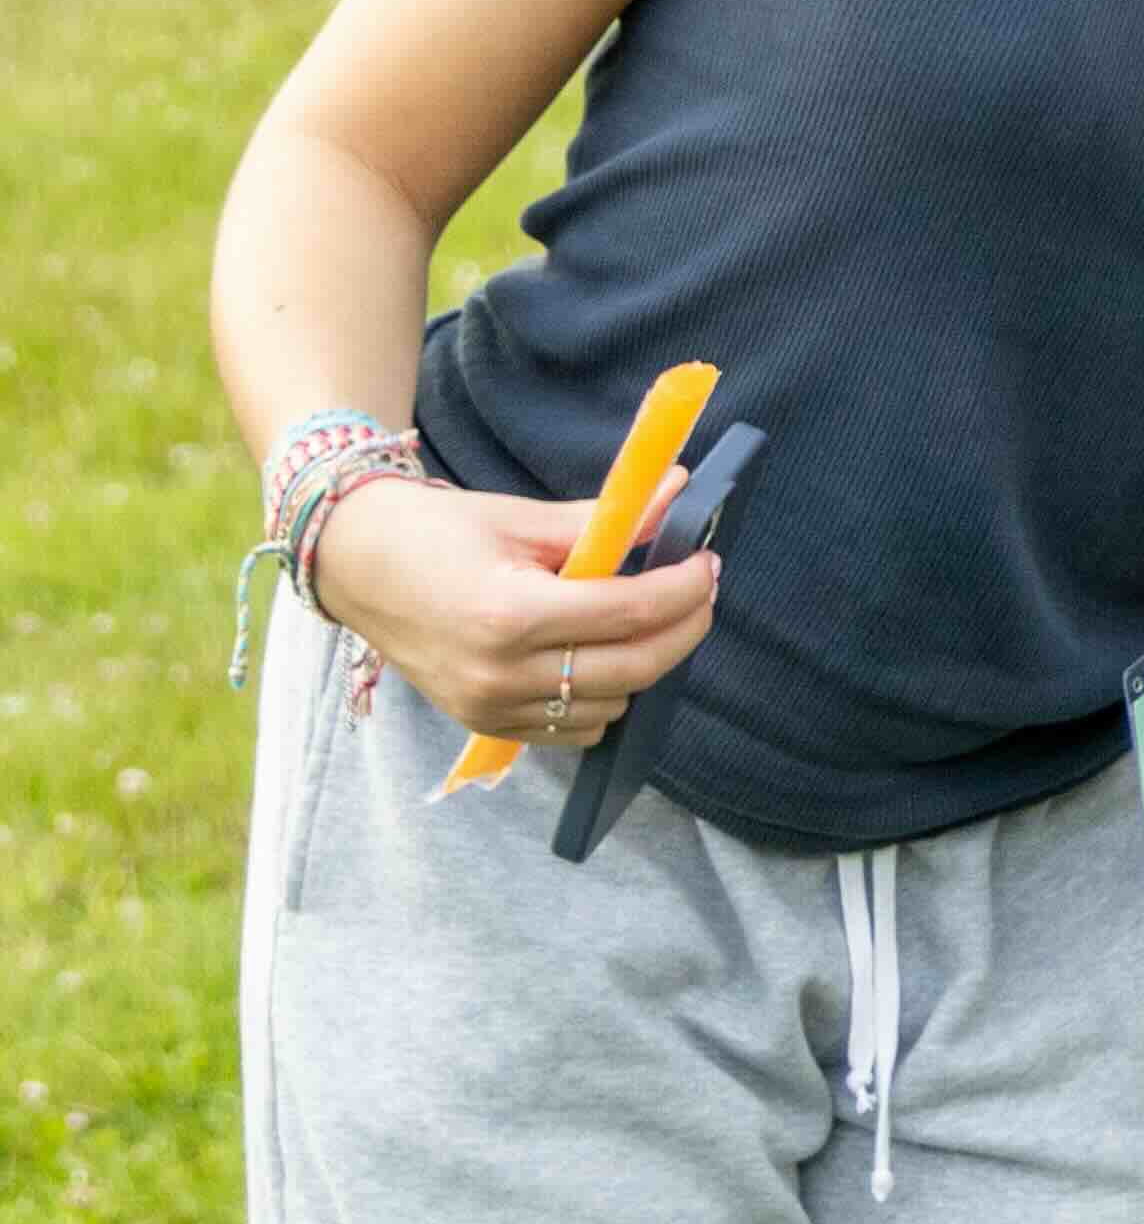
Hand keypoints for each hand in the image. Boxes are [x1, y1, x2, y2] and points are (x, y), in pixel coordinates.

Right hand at [315, 471, 716, 754]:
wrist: (355, 565)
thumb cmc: (436, 533)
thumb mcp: (522, 519)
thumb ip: (606, 520)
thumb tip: (681, 493)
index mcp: (511, 614)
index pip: (631, 613)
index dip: (685, 588)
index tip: (708, 563)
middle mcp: (501, 673)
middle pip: (634, 667)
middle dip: (684, 629)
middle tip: (699, 591)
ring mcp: (489, 707)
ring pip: (611, 705)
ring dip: (644, 664)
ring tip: (647, 619)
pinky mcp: (483, 723)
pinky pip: (573, 729)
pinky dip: (604, 698)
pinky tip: (602, 655)